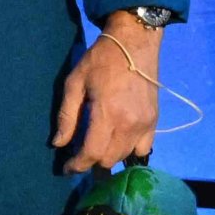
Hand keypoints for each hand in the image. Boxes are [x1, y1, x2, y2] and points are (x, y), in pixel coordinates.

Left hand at [50, 17, 160, 171]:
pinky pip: (144, 149)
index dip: (78, 165)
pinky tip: (117, 144)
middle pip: (110, 159)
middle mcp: (130, 124)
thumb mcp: (74, 84)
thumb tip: (58, 144)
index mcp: (108, 114)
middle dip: (92, 163)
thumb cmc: (99, 61)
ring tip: (96, 151)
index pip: (93, 153)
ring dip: (110, 158)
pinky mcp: (155, 121)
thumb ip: (66, 117)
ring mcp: (146, 124)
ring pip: (126, 157)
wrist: (134, 44)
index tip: (67, 170)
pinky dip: (129, 151)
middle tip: (79, 157)